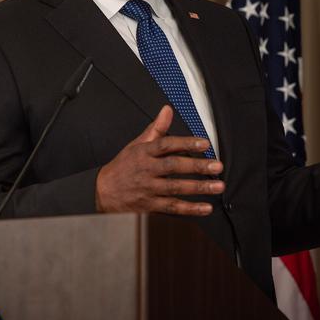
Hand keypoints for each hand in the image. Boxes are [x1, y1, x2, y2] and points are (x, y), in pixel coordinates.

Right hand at [95, 105, 224, 214]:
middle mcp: (146, 170)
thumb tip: (167, 110)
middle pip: (174, 167)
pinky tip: (206, 208)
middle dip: (197, 166)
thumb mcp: (136, 144)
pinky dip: (190, 209)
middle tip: (217, 166)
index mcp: (144, 152)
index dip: (186, 143)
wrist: (101, 192)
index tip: (205, 143)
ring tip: (218, 186)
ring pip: (176, 188)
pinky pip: (172, 207)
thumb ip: (156, 128)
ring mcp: (148, 189)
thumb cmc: (123, 166)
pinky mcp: (150, 206)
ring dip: (199, 187)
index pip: (166, 145)